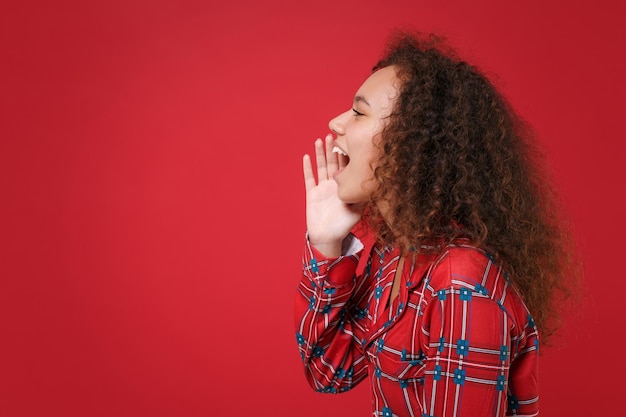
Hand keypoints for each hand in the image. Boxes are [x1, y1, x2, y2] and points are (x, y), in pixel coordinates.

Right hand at [303, 134, 361, 256]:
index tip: (348, 141)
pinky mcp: (311, 193)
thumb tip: (372, 183)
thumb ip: (362, 196)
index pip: (346, 167)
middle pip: (332, 163)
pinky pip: (309, 178)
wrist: (328, 237)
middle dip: (332, 149)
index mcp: (344, 187)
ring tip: (320, 140)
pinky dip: (307, 167)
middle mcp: (333, 185)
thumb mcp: (358, 209)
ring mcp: (322, 188)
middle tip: (333, 134)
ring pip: (321, 167)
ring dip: (320, 154)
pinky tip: (306, 156)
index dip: (346, 154)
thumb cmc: (344, 225)